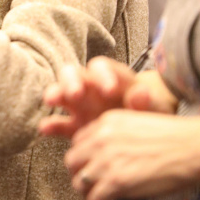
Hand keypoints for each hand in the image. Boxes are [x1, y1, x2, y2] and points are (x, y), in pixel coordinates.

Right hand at [39, 56, 177, 138]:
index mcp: (111, 76)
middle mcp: (91, 86)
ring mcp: (80, 105)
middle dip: (72, 81)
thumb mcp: (154, 106)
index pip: (101, 67)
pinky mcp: (75, 126)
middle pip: (73, 73)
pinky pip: (58, 123)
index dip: (103, 75)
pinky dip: (50, 124)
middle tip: (75, 92)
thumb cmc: (152, 111)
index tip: (110, 89)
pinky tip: (44, 129)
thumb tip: (140, 94)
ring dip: (55, 94)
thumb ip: (146, 100)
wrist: (149, 133)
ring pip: (61, 92)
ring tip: (51, 101)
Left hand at [64, 109, 199, 199]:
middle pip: (72, 161)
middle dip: (79, 174)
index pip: (78, 141)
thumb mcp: (137, 123)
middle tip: (91, 184)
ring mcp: (105, 162)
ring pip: (78, 183)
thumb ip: (118, 135)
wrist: (191, 148)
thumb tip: (112, 154)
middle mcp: (100, 140)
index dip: (84, 157)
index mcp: (106, 123)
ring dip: (87, 194)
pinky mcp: (114, 183)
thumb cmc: (174, 138)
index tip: (91, 166)